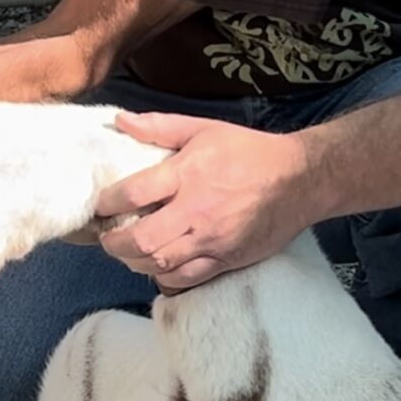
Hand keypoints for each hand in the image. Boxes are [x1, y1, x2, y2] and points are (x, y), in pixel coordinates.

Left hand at [97, 113, 314, 290]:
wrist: (299, 180)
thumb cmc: (248, 151)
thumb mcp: (203, 128)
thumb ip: (159, 127)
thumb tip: (119, 121)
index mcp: (188, 174)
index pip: (134, 194)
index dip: (108, 203)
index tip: (100, 205)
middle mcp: (197, 211)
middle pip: (142, 240)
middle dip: (114, 243)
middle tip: (106, 237)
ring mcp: (212, 240)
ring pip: (160, 264)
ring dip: (134, 262)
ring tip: (127, 252)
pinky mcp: (226, 260)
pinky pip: (186, 279)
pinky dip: (164, 277)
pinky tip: (157, 266)